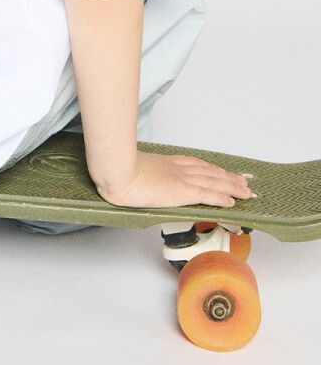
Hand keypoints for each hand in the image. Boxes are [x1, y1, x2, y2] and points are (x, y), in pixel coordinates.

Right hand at [93, 150, 254, 208]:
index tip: (227, 172)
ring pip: (214, 182)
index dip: (216, 169)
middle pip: (212, 172)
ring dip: (233, 187)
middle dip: (230, 178)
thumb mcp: (137, 169)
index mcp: (169, 162)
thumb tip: (145, 181)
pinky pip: (207, 194)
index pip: (200, 165)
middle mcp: (179, 168)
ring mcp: (181, 179)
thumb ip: (147, 174)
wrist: (117, 171)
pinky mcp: (181, 191)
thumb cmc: (120, 170)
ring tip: (246, 192)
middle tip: (245, 183)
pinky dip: (221, 197)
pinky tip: (232, 202)